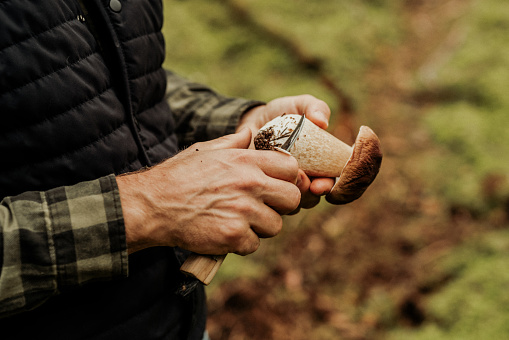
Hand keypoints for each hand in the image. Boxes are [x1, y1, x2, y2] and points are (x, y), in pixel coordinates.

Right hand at [117, 128, 300, 254]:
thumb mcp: (206, 150)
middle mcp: (250, 183)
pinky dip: (241, 243)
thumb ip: (234, 142)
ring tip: (237, 220)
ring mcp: (243, 211)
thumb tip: (250, 132)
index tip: (275, 186)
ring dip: (259, 227)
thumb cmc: (179, 176)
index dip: (287, 179)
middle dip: (280, 205)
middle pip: (292, 199)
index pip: (292, 169)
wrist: (153, 205)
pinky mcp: (233, 235)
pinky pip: (254, 244)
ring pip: (275, 225)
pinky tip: (225, 233)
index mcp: (246, 160)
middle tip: (262, 207)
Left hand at [237, 95, 334, 211]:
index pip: (334, 180)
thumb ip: (314, 107)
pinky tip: (266, 184)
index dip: (333, 187)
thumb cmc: (281, 114)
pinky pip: (274, 201)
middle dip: (313, 194)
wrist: (251, 122)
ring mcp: (287, 186)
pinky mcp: (268, 190)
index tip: (322, 183)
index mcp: (322, 162)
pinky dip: (272, 195)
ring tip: (284, 181)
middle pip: (316, 196)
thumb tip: (323, 122)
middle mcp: (308, 178)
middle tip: (307, 186)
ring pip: (295, 202)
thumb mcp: (298, 106)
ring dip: (294, 196)